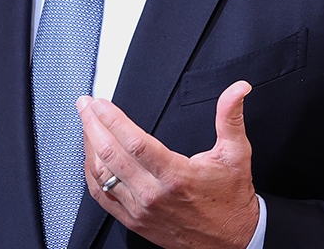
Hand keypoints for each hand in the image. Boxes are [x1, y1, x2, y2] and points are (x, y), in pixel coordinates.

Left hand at [78, 80, 259, 248]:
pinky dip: (91, 174)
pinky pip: (102, 197)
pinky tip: (90, 157)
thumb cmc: (231, 198)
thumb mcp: (236, 154)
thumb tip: (238, 89)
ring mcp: (141, 209)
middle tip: (85, 104)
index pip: (134, 143)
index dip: (112, 119)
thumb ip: (231, 118)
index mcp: (176, 175)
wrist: (232, 240)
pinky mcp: (134, 221)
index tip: (100, 102)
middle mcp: (154, 194)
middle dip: (93, 124)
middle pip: (111, 155)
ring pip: (102, 175)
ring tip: (86, 124)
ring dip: (89, 146)